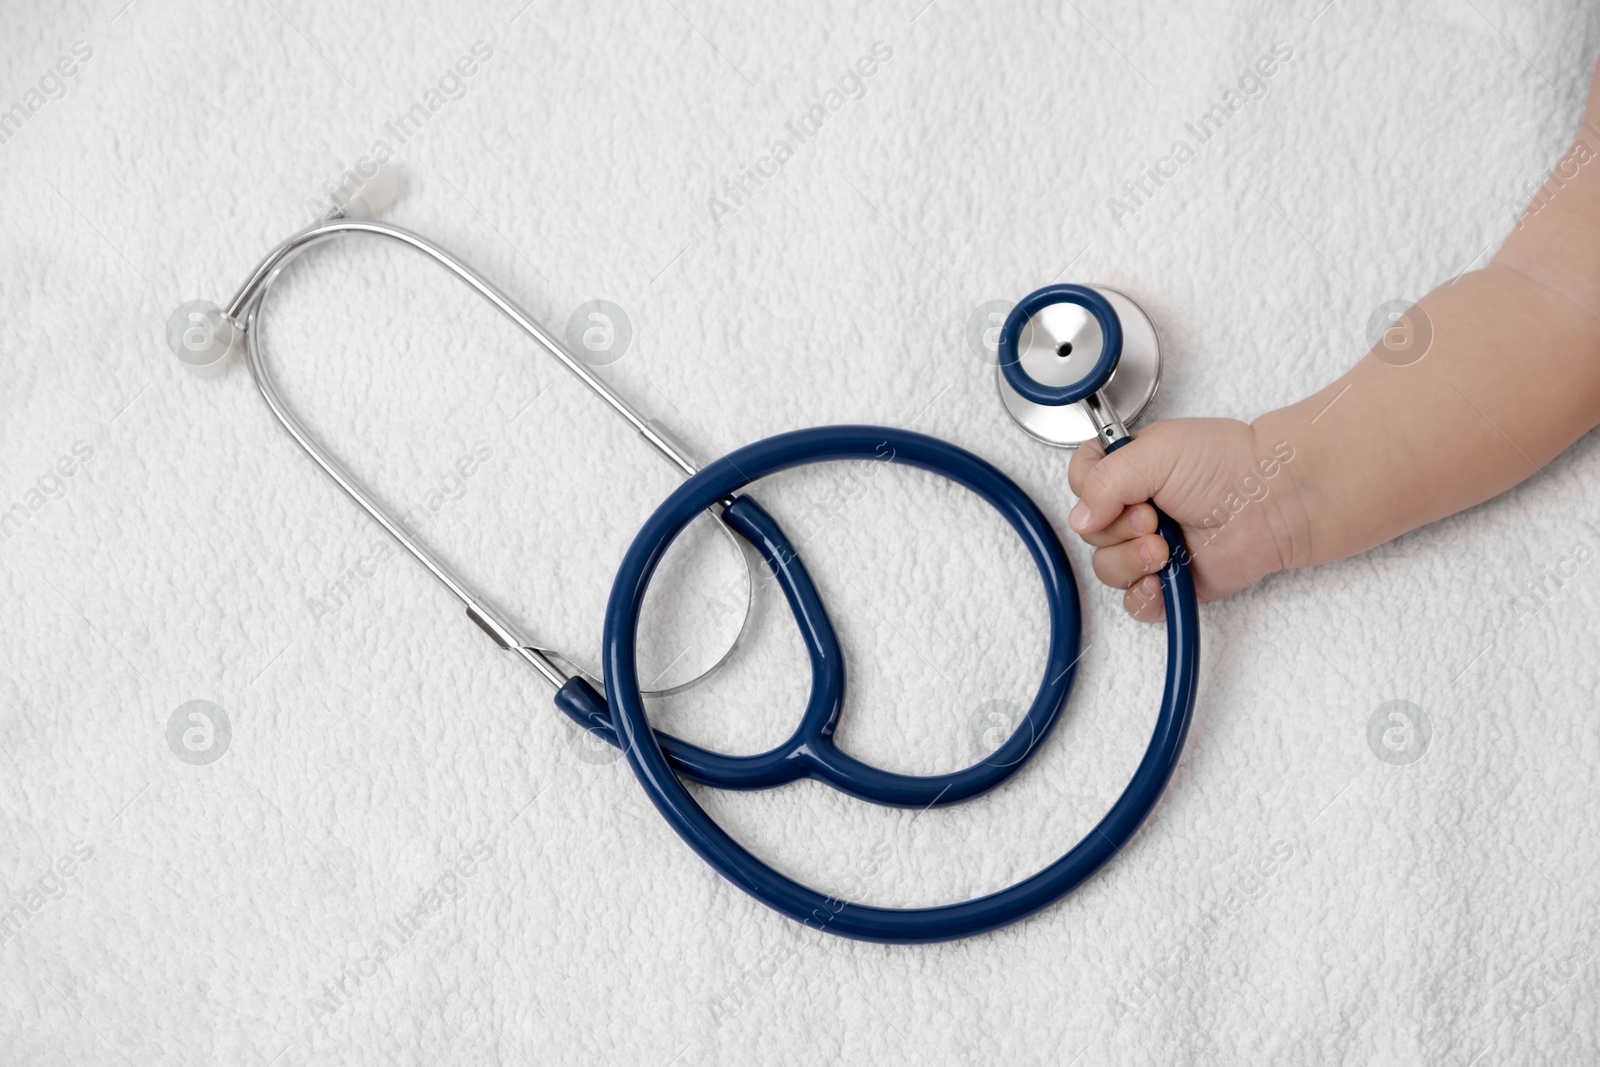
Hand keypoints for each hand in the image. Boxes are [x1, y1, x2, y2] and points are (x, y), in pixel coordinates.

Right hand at [1065, 418, 1305, 620]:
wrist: (1273, 501)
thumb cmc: (1226, 464)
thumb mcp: (1154, 451)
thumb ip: (1103, 480)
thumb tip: (1080, 518)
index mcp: (1125, 471)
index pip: (1079, 485)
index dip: (1089, 494)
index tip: (1120, 494)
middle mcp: (1133, 510)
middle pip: (1089, 533)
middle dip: (1117, 531)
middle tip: (1154, 518)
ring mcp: (1149, 548)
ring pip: (1107, 569)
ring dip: (1131, 562)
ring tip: (1165, 548)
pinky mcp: (1169, 582)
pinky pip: (1134, 603)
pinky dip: (1142, 597)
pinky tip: (1160, 581)